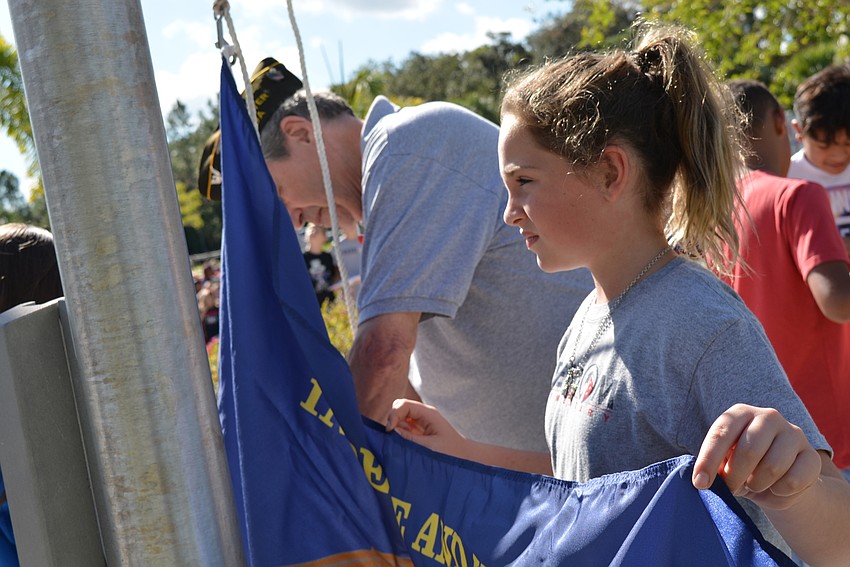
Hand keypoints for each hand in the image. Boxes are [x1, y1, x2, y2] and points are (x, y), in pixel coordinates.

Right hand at [386, 399, 471, 459]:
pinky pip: (403, 428)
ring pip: (400, 418)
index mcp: (428, 414)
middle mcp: (423, 415)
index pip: (404, 405)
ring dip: (395, 428)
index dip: (394, 414)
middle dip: (392, 419)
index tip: (389, 430)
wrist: (464, 457)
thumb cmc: (451, 452)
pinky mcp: (418, 430)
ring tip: (399, 442)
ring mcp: (420, 422)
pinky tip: (403, 444)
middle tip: (391, 436)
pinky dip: (399, 434)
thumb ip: (409, 439)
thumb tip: (390, 431)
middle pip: (400, 408)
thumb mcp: (429, 446)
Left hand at [692, 404, 821, 510]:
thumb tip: (702, 480)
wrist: (781, 482)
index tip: (699, 483)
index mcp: (741, 413)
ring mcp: (793, 433)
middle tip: (731, 488)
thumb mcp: (725, 463)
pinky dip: (779, 492)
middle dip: (735, 477)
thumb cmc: (743, 467)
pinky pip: (794, 481)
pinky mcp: (812, 456)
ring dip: (757, 484)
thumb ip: (715, 466)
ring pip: (772, 467)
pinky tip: (776, 488)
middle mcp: (768, 416)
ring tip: (753, 483)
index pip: (721, 433)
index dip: (708, 460)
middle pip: (749, 450)